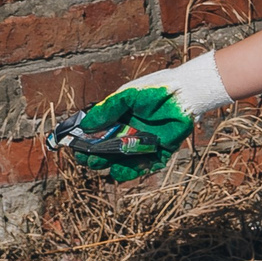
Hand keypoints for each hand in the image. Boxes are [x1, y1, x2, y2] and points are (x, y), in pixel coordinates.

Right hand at [60, 52, 230, 181]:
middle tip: (89, 158)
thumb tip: (84, 125)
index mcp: (118, 117)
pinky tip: (124, 169)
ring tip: (106, 165)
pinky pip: (145, 166)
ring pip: (123, 161)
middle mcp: (129, 132)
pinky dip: (135, 170)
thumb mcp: (127, 96)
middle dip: (95, 155)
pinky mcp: (159, 152)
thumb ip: (107, 109)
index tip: (74, 146)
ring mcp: (143, 143)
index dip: (84, 140)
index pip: (96, 132)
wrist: (187, 94)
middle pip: (106, 150)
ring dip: (113, 165)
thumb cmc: (155, 90)